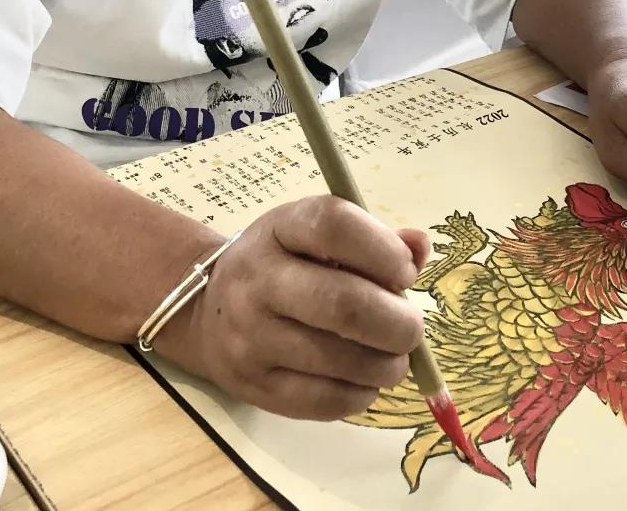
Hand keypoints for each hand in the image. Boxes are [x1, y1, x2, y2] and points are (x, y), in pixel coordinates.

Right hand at [154, 196, 428, 419]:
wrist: (206, 309)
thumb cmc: (282, 264)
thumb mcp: (316, 236)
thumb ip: (374, 239)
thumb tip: (419, 248)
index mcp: (279, 229)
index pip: (333, 225)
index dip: (382, 249)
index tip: (405, 271)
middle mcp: (258, 280)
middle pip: (344, 304)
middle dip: (398, 322)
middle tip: (412, 328)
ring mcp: (251, 337)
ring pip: (340, 360)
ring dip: (387, 364)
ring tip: (393, 356)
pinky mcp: (254, 387)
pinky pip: (326, 402)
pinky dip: (361, 394)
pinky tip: (365, 379)